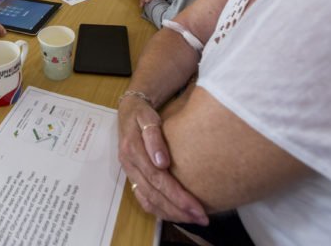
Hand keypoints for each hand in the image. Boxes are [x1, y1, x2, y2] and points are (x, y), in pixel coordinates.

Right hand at [118, 96, 207, 224]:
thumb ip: (153, 137)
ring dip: (170, 213)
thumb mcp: (148, 117)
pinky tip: (175, 215)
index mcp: (132, 150)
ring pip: (148, 200)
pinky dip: (159, 211)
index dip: (176, 194)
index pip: (156, 178)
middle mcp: (129, 165)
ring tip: (192, 219)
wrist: (129, 110)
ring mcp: (129, 173)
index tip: (197, 206)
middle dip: (178, 208)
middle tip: (201, 218)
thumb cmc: (143, 114)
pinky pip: (143, 200)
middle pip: (154, 193)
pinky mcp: (132, 177)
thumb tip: (161, 162)